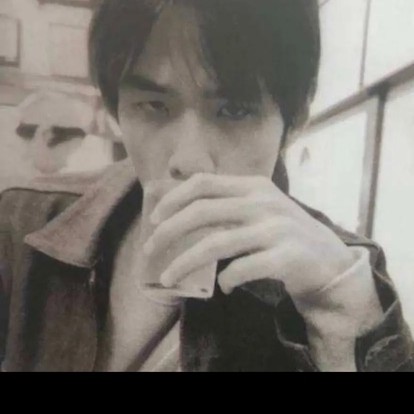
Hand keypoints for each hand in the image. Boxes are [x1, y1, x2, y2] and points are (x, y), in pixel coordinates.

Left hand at [143, 173, 354, 307]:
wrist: (329, 259)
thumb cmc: (284, 233)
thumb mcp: (257, 208)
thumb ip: (225, 204)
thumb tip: (176, 207)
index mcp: (252, 186)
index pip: (203, 183)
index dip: (173, 199)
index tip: (154, 219)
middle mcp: (262, 202)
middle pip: (202, 212)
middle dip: (168, 233)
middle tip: (149, 251)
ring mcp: (276, 228)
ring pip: (216, 244)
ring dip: (185, 263)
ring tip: (169, 279)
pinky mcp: (286, 256)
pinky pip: (242, 268)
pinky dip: (226, 280)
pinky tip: (224, 286)